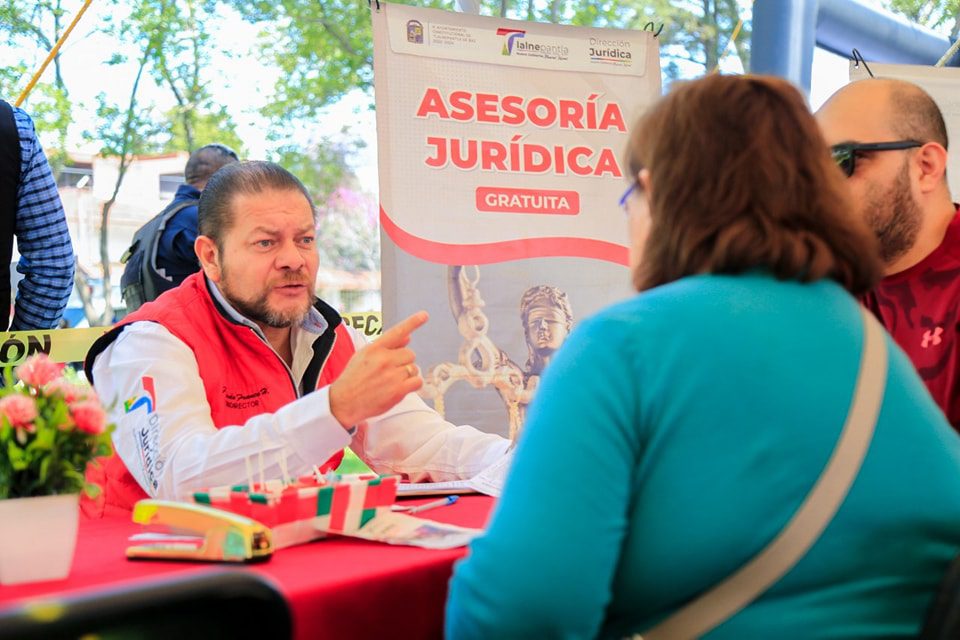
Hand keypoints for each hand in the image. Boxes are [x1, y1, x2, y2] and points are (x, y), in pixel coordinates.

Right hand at [329, 311, 428, 427]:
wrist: (343, 402)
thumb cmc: (353, 379)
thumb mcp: (363, 356)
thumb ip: (386, 346)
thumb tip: (408, 337)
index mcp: (374, 348)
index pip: (397, 332)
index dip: (413, 322)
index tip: (424, 315)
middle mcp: (384, 359)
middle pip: (410, 354)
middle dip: (404, 362)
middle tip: (391, 371)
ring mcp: (392, 375)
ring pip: (414, 368)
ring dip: (407, 375)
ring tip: (391, 382)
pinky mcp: (398, 390)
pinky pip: (417, 382)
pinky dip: (412, 385)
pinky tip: (400, 388)